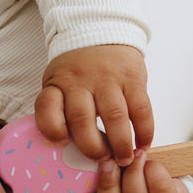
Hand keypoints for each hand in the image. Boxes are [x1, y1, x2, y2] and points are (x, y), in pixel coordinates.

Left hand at [35, 44, 152, 164]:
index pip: (47, 108)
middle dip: (93, 147)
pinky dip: (144, 130)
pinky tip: (144, 143)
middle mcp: (81, 82)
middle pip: (82, 119)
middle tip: (103, 160)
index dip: (53, 130)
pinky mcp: (133, 79)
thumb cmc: (80, 69)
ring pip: (114, 116)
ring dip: (121, 143)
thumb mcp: (60, 81)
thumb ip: (63, 107)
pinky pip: (141, 109)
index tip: (63, 143)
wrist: (103, 33)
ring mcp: (109, 79)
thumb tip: (74, 146)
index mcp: (58, 84)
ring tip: (125, 158)